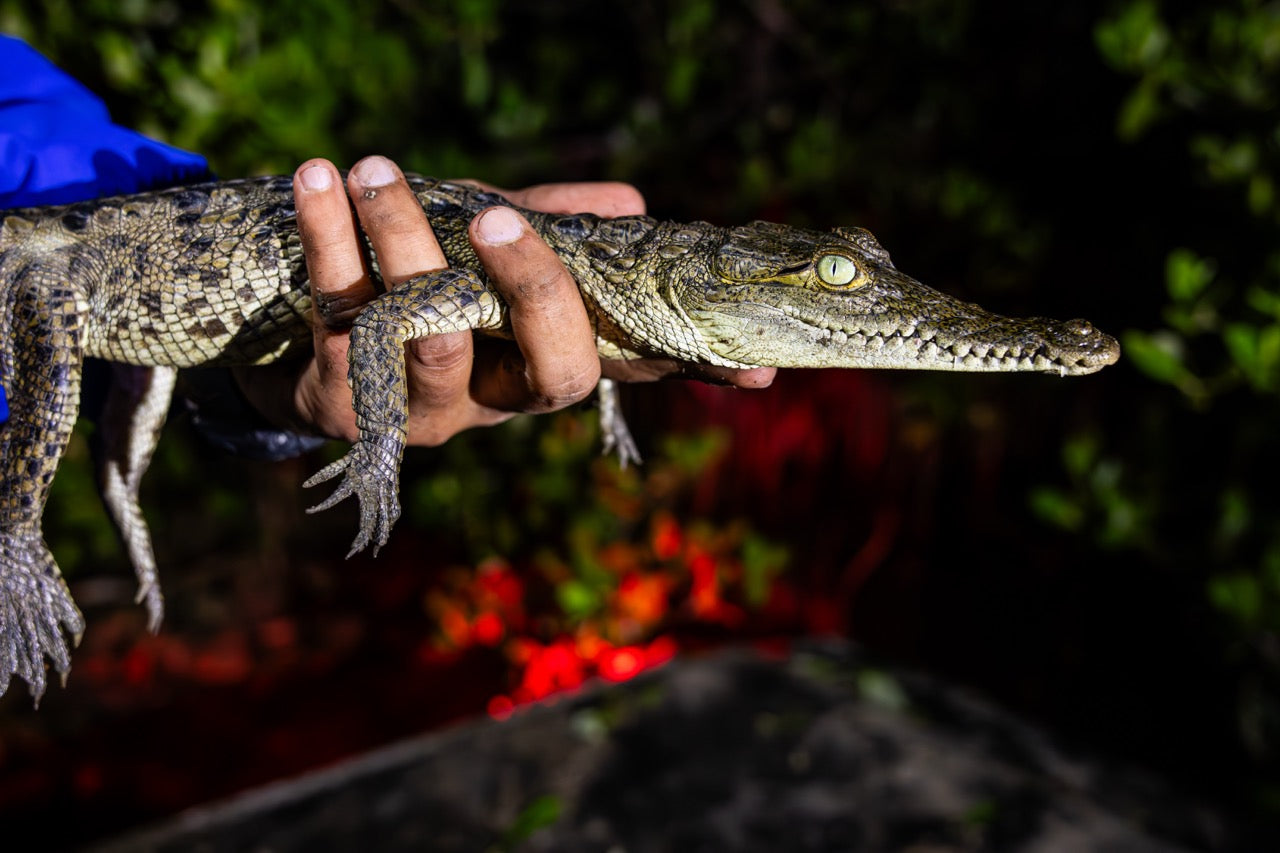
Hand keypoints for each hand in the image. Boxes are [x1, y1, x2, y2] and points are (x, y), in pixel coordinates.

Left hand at [235, 155, 774, 445]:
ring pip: (427, 334)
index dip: (693, 370)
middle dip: (533, 290)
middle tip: (500, 215)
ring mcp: (420, 406)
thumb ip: (563, 234)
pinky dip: (326, 239)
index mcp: (541, 368)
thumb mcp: (495, 262)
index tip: (754, 372)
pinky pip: (336, 314)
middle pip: (545, 367)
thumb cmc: (430, 297)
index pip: (629, 370)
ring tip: (376, 168)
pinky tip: (318, 178)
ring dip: (402, 241)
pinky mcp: (340, 396)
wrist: (314, 352)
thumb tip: (637, 202)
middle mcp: (497, 401)